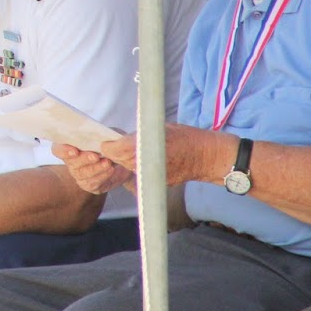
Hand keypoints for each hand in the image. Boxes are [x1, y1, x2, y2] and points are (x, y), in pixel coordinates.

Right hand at [52, 143, 133, 194]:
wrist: (125, 159)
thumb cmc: (112, 143)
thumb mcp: (109, 134)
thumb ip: (105, 136)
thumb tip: (104, 142)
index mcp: (70, 144)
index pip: (58, 149)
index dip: (63, 150)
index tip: (74, 151)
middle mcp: (71, 160)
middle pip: (70, 162)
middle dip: (83, 159)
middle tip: (95, 156)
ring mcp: (79, 174)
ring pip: (81, 174)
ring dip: (95, 169)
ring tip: (108, 163)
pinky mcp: (89, 184)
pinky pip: (92, 183)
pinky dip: (102, 177)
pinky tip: (110, 170)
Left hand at [97, 123, 230, 187]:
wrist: (205, 155)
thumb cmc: (184, 137)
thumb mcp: (158, 127)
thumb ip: (138, 136)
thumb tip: (120, 139)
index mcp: (144, 146)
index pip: (115, 150)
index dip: (108, 146)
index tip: (105, 143)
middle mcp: (146, 163)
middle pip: (120, 161)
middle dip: (115, 154)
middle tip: (112, 146)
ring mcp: (152, 176)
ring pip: (129, 169)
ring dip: (125, 162)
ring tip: (129, 152)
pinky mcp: (157, 183)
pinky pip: (141, 176)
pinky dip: (138, 169)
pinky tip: (143, 161)